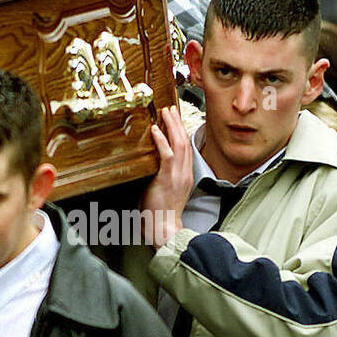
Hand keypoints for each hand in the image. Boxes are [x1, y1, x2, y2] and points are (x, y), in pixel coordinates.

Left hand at [141, 104, 193, 247]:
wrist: (165, 228)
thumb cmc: (162, 214)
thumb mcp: (165, 192)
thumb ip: (162, 177)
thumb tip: (150, 168)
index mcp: (185, 175)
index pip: (186, 148)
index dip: (182, 131)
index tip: (176, 119)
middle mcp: (185, 172)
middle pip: (185, 141)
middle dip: (178, 123)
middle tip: (171, 108)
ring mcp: (178, 175)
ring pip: (179, 143)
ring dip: (172, 125)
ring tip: (166, 112)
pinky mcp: (168, 178)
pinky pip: (167, 155)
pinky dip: (162, 140)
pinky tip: (156, 129)